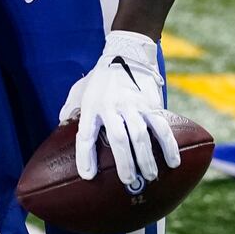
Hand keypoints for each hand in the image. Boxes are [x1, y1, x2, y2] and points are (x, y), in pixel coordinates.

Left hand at [58, 31, 180, 186]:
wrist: (126, 53)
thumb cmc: (101, 77)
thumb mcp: (80, 88)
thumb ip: (70, 107)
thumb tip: (61, 125)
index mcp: (91, 106)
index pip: (85, 135)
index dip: (85, 157)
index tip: (88, 176)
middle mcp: (112, 106)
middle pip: (119, 139)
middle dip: (124, 162)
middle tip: (128, 180)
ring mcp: (133, 105)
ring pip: (141, 135)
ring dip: (146, 158)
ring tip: (150, 176)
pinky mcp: (151, 103)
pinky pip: (161, 127)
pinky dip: (168, 145)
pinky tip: (173, 161)